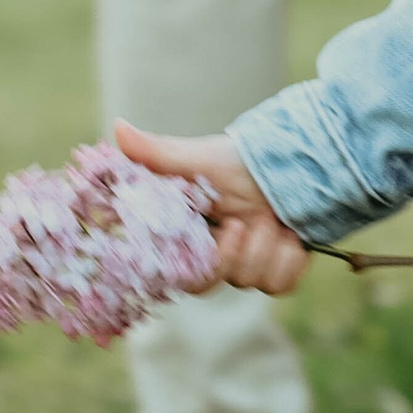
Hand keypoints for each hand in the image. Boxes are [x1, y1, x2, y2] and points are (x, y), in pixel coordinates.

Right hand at [113, 120, 309, 292]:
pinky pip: (279, 284)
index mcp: (186, 237)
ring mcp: (244, 265)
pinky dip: (290, 259)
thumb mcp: (199, 158)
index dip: (196, 263)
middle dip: (234, 254)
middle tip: (246, 223)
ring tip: (272, 216)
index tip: (218, 232)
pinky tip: (292, 233)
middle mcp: (212, 256)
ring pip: (249, 283)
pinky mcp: (275, 271)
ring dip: (266, 246)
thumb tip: (118, 128)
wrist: (293, 162)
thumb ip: (157, 154)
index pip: (174, 272)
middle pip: (208, 284)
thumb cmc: (238, 160)